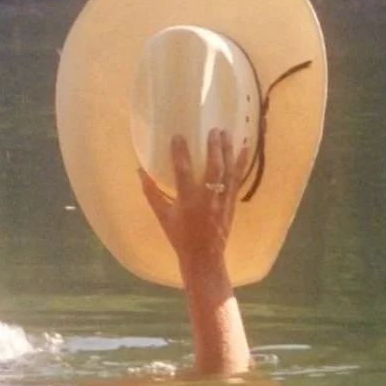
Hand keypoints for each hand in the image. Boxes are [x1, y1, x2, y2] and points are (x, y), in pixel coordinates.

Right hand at [140, 128, 245, 278]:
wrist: (203, 256)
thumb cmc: (180, 236)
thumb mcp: (162, 215)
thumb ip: (151, 193)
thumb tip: (140, 171)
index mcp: (187, 201)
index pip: (183, 172)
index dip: (180, 154)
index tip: (178, 136)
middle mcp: (207, 198)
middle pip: (213, 168)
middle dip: (214, 148)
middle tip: (213, 129)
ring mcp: (222, 200)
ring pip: (228, 172)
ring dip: (228, 151)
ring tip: (227, 133)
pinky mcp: (231, 202)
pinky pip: (238, 179)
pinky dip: (241, 163)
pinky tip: (245, 149)